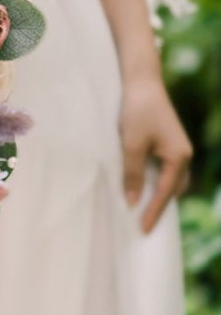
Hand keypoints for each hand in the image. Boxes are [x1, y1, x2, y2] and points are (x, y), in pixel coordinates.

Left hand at [121, 77, 192, 233]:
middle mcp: (184, 155)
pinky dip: (158, 183)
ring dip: (159, 195)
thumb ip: (132, 175)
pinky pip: (167, 171)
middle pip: (174, 190)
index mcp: (179, 157)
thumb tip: (132, 203)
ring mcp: (178, 149)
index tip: (143, 230)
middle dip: (160, 208)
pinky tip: (144, 187)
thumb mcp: (131, 145)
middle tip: (144, 226)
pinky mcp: (169, 144)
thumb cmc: (137, 112)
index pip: (166, 193)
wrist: (142, 83)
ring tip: (143, 211)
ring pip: (172, 181)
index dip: (153, 212)